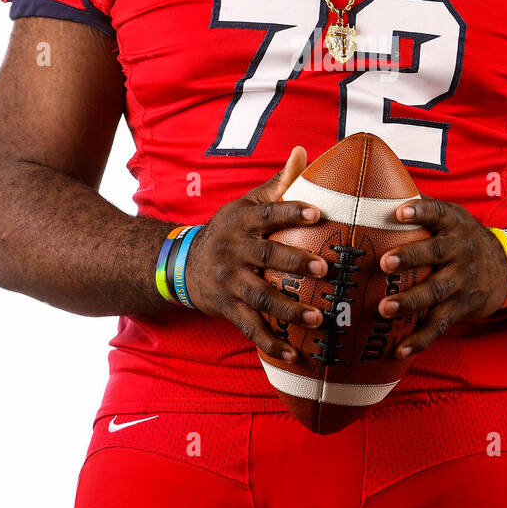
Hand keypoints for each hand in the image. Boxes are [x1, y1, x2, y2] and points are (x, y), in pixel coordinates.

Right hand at [186, 146, 325, 362]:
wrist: (181, 264)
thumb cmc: (229, 230)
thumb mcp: (247, 204)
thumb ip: (278, 183)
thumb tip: (304, 152)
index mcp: (243, 221)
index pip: (269, 213)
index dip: (292, 212)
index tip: (318, 213)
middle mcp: (234, 250)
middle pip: (265, 256)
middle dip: (294, 263)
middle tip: (325, 268)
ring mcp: (229, 282)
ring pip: (259, 296)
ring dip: (288, 309)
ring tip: (317, 317)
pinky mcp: (226, 308)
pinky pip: (250, 328)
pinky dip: (271, 343)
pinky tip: (295, 355)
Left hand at [377, 198, 506, 357]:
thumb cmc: (465, 238)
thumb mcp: (454, 217)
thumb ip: (424, 209)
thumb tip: (379, 192)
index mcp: (455, 225)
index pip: (438, 213)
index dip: (420, 211)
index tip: (400, 211)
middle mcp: (461, 251)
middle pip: (435, 253)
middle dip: (410, 257)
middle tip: (385, 262)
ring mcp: (463, 280)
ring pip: (436, 291)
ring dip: (410, 301)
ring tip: (385, 308)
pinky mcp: (463, 306)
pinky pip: (440, 323)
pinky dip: (420, 338)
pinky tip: (399, 349)